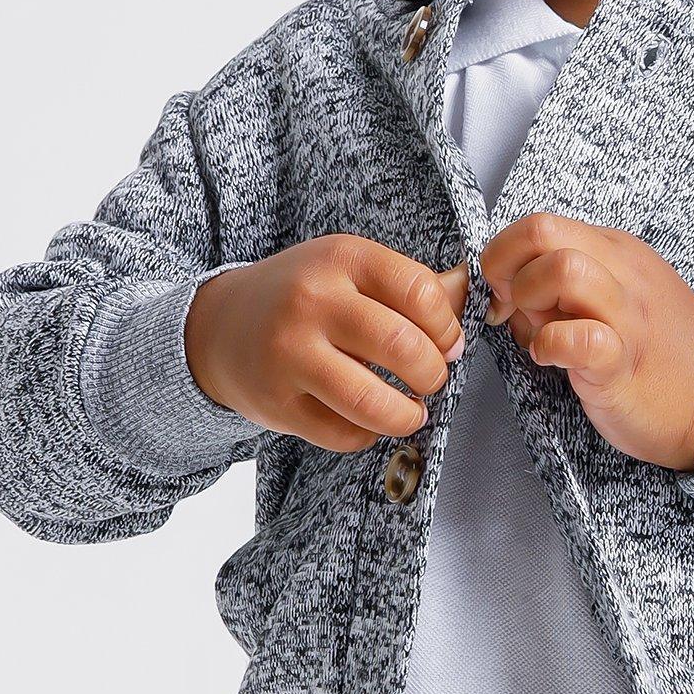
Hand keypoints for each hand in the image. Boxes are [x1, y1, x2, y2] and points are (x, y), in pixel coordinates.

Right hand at [185, 236, 469, 452]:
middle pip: (403, 347)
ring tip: (410, 411)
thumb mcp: (351, 271)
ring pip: (373, 402)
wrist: (220, 325)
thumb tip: (473, 291)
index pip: (420, 292)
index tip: (448, 343)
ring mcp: (290, 355)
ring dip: (407, 415)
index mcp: (341, 258)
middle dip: (433, 374)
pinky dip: (368, 434)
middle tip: (429, 380)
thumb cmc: (302, 297)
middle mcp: (312, 301)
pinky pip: (344, 434)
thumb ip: (411, 286)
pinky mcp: (277, 403)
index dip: (447, 327)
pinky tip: (366, 419)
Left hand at [476, 214, 693, 472]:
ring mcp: (627, 315)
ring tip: (534, 330)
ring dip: (528, 299)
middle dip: (505, 265)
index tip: (501, 289)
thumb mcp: (617, 299)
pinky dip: (549, 345)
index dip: (504, 253)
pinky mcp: (624, 362)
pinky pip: (578, 337)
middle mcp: (623, 273)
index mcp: (617, 252)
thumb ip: (567, 287)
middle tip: (506, 304)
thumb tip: (509, 290)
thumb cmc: (660, 355)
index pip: (542, 223)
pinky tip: (550, 359)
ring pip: (563, 269)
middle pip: (543, 230)